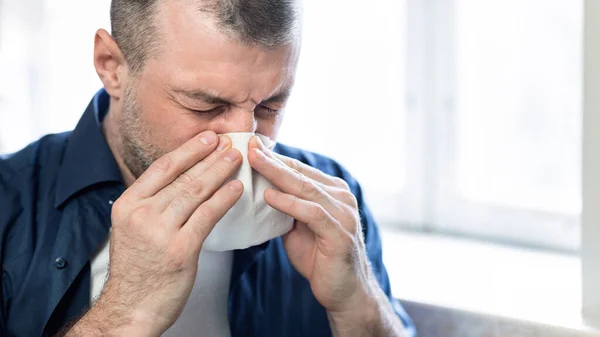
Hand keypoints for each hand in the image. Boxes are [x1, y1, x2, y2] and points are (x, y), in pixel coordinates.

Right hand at [79, 131, 242, 334]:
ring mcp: (161, 231)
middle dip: (210, 157)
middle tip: (230, 142)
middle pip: (183, 176)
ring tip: (236, 158)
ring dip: (220, 171)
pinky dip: (224, 199)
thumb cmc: (136, 269)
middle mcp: (142, 214)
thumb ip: (151, 203)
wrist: (131, 308)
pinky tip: (237, 188)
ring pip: (196, 191)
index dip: (188, 150)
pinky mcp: (181, 250)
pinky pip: (207, 215)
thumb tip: (180, 179)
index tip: (207, 138)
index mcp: (128, 205)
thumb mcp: (130, 228)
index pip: (162, 167)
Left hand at [247, 137, 373, 313]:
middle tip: (249, 146)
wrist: (344, 292)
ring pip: (306, 188)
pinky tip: (269, 196)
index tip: (251, 146)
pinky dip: (289, 203)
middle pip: (301, 174)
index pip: (299, 169)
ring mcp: (344, 214)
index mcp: (333, 192)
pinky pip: (312, 213)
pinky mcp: (340, 233)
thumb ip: (287, 208)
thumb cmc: (319, 259)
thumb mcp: (298, 228)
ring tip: (254, 162)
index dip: (275, 158)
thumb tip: (259, 190)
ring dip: (277, 174)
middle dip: (272, 160)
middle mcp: (342, 197)